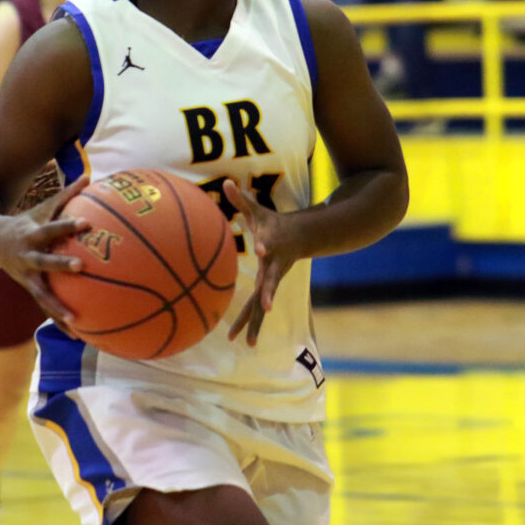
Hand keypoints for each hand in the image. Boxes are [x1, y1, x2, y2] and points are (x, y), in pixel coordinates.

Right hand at [0, 175, 90, 328]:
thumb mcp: (42, 208)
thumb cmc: (25, 223)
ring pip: (43, 294)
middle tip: (82, 266)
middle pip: (45, 261)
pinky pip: (47, 306)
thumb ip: (67, 194)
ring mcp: (26, 276)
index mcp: (32, 235)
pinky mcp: (30, 289)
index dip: (68, 225)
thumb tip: (90, 176)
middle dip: (62, 264)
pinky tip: (78, 335)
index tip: (87, 224)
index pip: (53, 227)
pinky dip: (60, 320)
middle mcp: (28, 257)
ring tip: (76, 321)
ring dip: (58, 307)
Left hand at [222, 179, 302, 346]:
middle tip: (265, 308)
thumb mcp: (258, 211)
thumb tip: (225, 182)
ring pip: (263, 303)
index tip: (262, 249)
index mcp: (271, 245)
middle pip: (269, 282)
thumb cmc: (273, 223)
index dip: (266, 245)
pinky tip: (242, 341)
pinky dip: (251, 323)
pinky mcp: (268, 288)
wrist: (299, 238)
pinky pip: (258, 308)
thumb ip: (241, 199)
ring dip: (255, 322)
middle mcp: (273, 266)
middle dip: (267, 295)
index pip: (268, 244)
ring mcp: (272, 279)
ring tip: (246, 342)